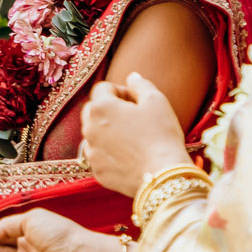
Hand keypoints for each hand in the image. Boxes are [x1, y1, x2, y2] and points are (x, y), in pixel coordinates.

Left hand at [79, 72, 191, 196]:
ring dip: (108, 131)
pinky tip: (130, 156)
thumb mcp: (156, 101)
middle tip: (134, 118)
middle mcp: (89, 128)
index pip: (103, 88)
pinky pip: (99, 155)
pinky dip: (109, 152)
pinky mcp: (96, 170)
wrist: (162, 175)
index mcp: (101, 107)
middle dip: (110, 109)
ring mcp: (91, 151)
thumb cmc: (161, 135)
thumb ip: (140, 84)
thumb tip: (132, 77)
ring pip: (94, 133)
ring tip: (133, 138)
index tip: (137, 101)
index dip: (121, 91)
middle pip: (93, 110)